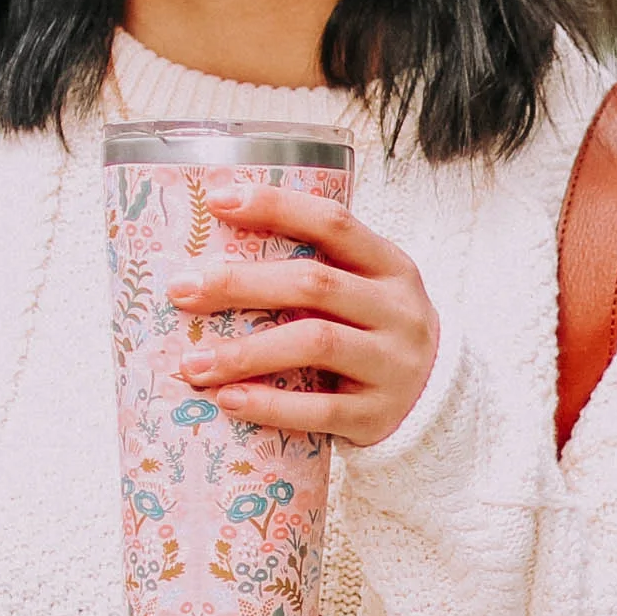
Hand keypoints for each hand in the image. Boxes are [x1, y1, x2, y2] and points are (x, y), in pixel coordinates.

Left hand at [167, 184, 438, 447]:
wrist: (434, 400)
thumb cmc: (373, 334)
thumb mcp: (362, 291)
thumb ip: (312, 272)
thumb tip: (210, 260)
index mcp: (390, 266)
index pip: (333, 223)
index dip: (276, 207)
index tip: (218, 201)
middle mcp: (399, 310)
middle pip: (314, 283)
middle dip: (240, 284)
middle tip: (182, 290)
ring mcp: (394, 363)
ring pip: (316, 343)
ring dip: (246, 352)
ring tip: (193, 364)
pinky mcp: (380, 414)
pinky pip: (321, 409)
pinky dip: (270, 405)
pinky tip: (229, 401)